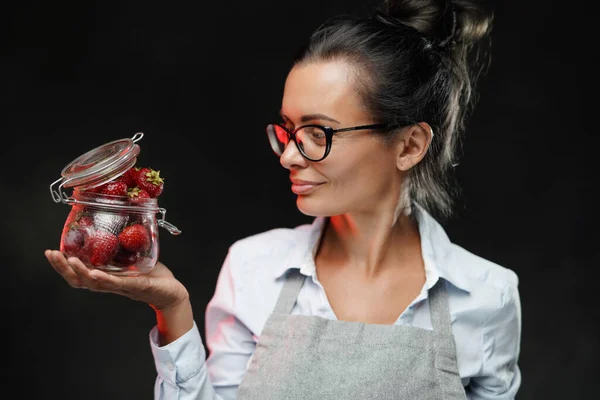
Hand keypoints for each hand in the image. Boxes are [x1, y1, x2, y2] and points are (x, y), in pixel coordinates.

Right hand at [44, 250, 188, 310]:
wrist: (172, 291)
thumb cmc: (152, 275)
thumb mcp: (133, 257)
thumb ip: (122, 247)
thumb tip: (114, 224)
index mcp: (107, 277)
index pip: (79, 274)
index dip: (63, 265)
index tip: (51, 252)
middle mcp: (110, 284)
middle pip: (80, 280)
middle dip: (63, 268)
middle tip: (52, 254)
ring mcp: (123, 287)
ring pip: (96, 284)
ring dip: (81, 272)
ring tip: (69, 261)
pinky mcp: (138, 286)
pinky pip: (118, 284)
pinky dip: (105, 279)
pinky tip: (95, 273)